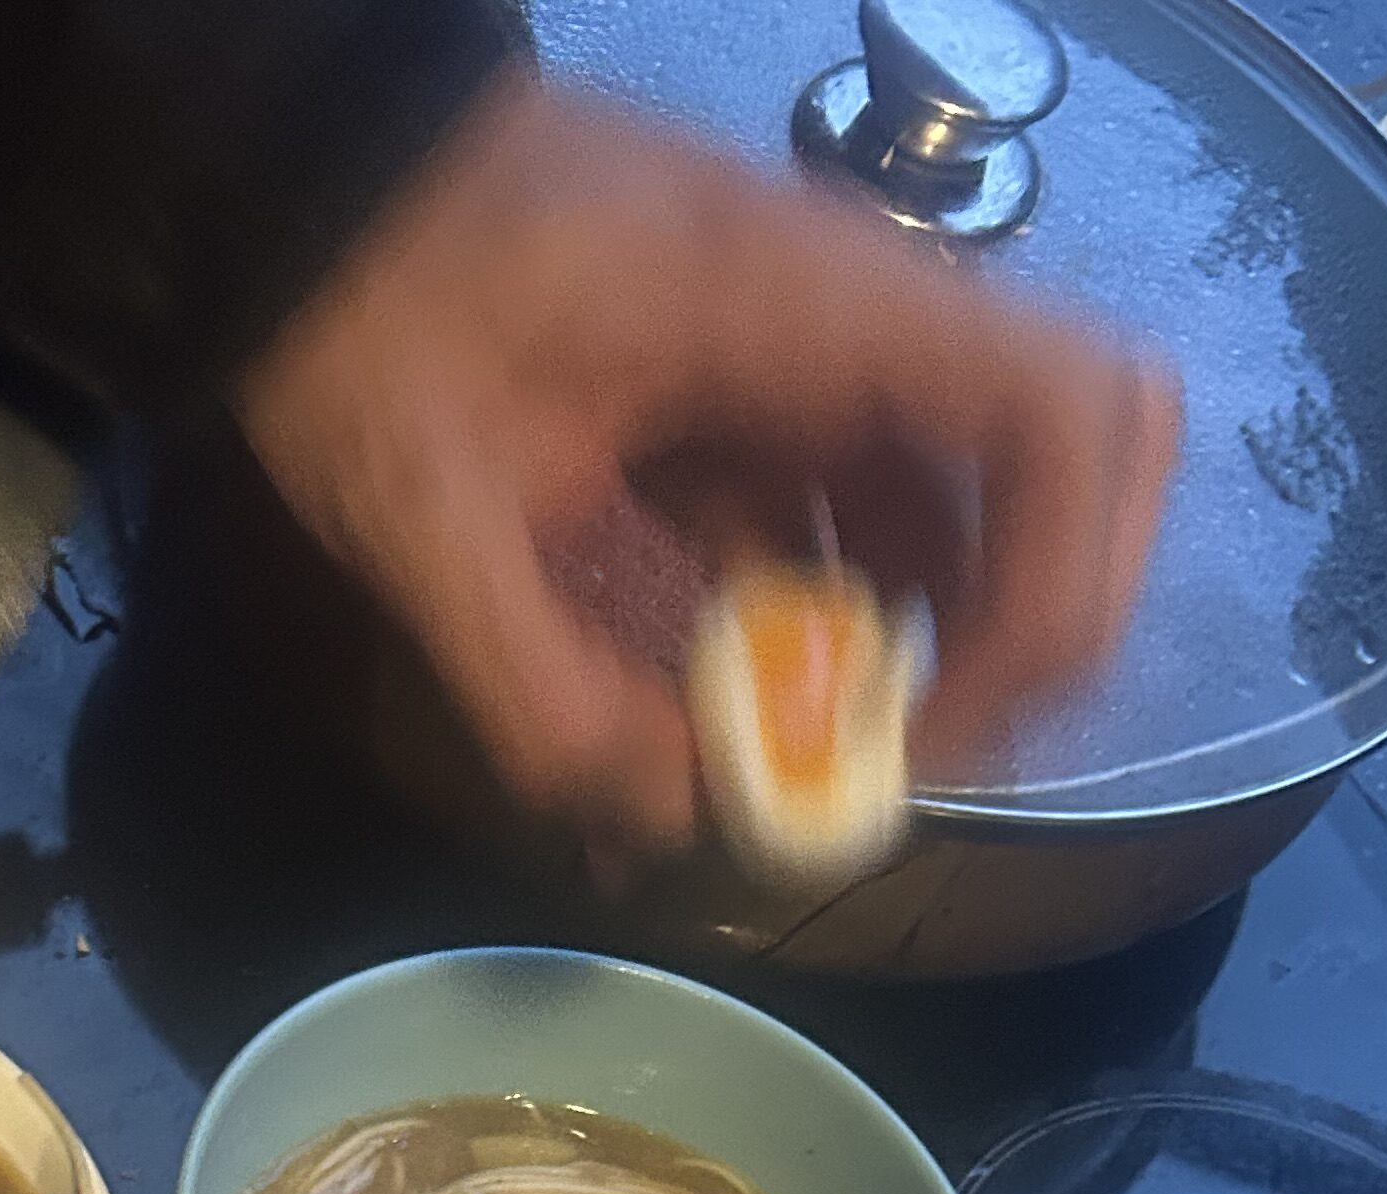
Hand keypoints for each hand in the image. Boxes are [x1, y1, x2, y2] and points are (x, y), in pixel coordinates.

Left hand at [234, 70, 1180, 855]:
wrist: (311, 181)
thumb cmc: (368, 304)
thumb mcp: (424, 516)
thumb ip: (541, 690)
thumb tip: (669, 819)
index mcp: (807, 306)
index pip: (1064, 420)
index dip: (1054, 597)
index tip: (937, 728)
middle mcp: (854, 310)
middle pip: (1076, 456)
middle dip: (1024, 627)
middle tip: (909, 749)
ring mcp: (823, 342)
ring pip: (976, 494)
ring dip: (927, 636)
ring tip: (811, 745)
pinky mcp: (772, 380)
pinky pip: (866, 501)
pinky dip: (837, 610)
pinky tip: (742, 692)